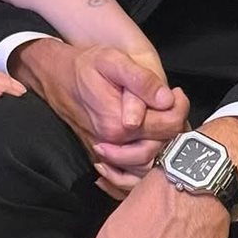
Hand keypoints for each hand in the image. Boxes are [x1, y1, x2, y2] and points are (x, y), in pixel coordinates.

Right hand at [13, 38, 185, 157]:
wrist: (57, 77)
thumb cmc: (85, 66)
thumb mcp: (113, 61)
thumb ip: (141, 80)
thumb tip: (166, 99)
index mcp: (119, 124)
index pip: (169, 126)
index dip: (180, 108)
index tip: (176, 92)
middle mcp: (114, 145)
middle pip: (164, 148)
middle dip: (175, 126)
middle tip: (172, 103)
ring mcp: (108, 155)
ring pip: (151, 167)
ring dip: (164, 146)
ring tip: (162, 119)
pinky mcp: (104, 158)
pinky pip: (131, 176)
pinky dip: (145, 168)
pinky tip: (151, 143)